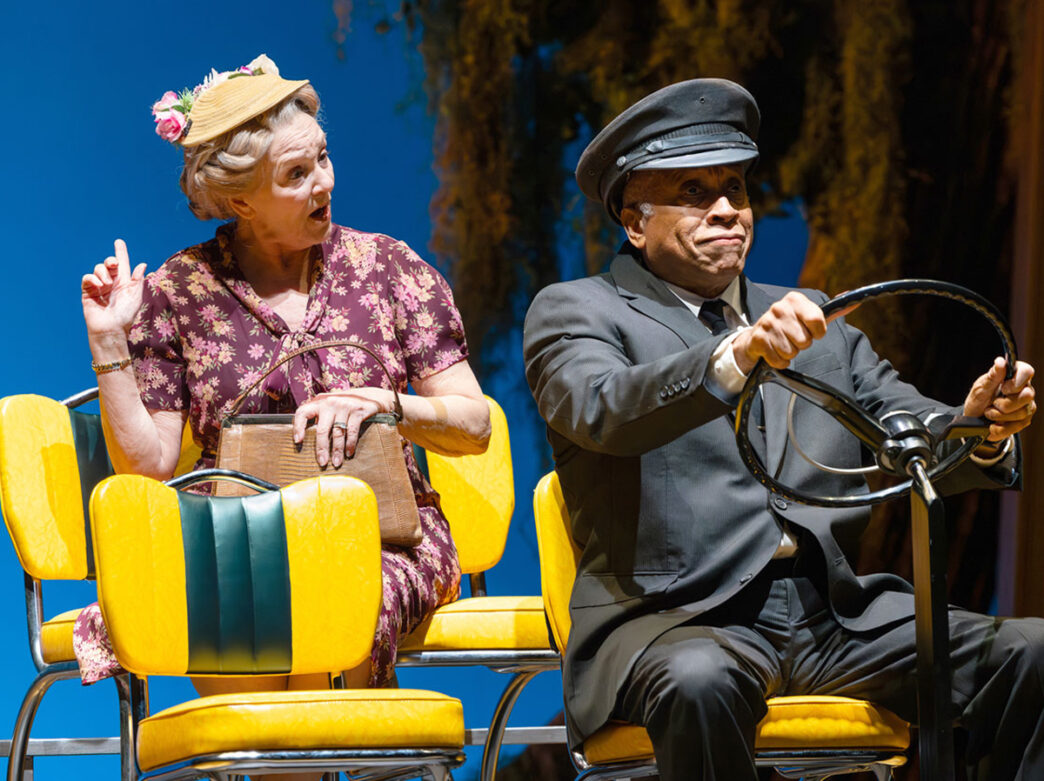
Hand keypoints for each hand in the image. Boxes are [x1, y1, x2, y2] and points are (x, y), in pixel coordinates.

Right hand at [81, 239, 147, 336]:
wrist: (111, 328)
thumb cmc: (125, 315)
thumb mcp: (135, 296)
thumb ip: (137, 280)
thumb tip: (142, 264)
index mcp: (124, 283)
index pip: (122, 264)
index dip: (121, 253)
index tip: (119, 241)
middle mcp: (111, 283)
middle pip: (109, 264)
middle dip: (111, 260)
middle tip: (114, 264)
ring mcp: (99, 287)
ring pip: (98, 269)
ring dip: (103, 273)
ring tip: (107, 284)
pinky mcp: (88, 292)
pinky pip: (87, 278)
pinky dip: (92, 278)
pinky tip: (99, 285)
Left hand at [292, 388, 394, 467]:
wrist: (370, 396)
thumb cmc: (345, 406)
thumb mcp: (329, 406)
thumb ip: (319, 416)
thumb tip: (306, 439)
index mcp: (319, 402)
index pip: (303, 413)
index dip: (298, 427)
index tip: (298, 441)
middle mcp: (330, 403)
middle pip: (321, 429)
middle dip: (321, 448)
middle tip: (322, 462)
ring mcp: (344, 406)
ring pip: (337, 433)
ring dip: (337, 450)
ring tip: (336, 462)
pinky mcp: (357, 410)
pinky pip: (351, 431)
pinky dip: (350, 444)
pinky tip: (349, 452)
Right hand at [732, 292, 854, 372]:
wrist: (757, 335)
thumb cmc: (789, 326)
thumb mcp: (807, 316)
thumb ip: (831, 312)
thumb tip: (854, 302)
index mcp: (795, 300)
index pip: (817, 321)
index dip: (818, 332)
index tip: (812, 331)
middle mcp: (779, 308)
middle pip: (805, 340)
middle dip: (801, 344)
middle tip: (793, 338)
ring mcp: (767, 323)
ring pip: (791, 352)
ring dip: (789, 353)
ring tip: (783, 344)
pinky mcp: (758, 339)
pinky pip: (779, 360)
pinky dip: (779, 361)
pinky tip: (774, 351)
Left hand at [963, 357, 1035, 444]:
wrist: (974, 420)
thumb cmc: (978, 400)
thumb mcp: (980, 388)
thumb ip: (992, 376)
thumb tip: (1001, 361)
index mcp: (1013, 376)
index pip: (1027, 371)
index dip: (1016, 381)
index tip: (1003, 388)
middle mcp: (1024, 389)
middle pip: (1027, 395)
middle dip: (1005, 403)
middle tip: (993, 404)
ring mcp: (1026, 405)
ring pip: (1023, 412)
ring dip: (1000, 415)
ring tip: (989, 413)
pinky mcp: (1024, 420)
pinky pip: (1017, 426)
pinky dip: (1001, 427)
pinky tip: (992, 424)